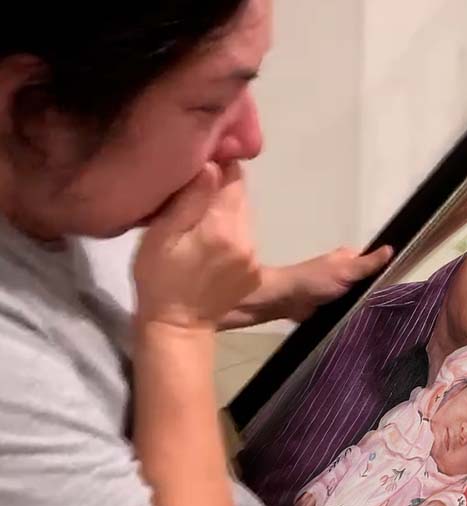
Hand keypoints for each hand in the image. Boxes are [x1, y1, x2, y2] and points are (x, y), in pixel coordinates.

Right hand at [135, 162, 261, 331]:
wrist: (177, 328)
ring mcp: (255, 257)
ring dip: (223, 213)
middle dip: (218, 190)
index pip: (233, 175)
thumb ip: (189, 199)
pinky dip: (229, 235)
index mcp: (224, 226)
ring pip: (242, 216)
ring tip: (197, 225)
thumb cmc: (159, 279)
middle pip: (240, 195)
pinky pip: (245, 238)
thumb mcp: (162, 234)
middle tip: (190, 199)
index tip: (195, 169)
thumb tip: (212, 164)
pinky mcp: (255, 272)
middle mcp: (248, 239)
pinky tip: (209, 248)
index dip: (216, 165)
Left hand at [282, 245, 393, 321]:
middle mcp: (345, 273)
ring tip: (383, 316)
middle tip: (392, 305)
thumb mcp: (346, 270)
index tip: (400, 284)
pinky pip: (349, 310)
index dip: (386, 271)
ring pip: (360, 298)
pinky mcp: (332, 307)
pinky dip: (355, 315)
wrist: (287, 300)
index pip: (374, 263)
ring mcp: (338, 291)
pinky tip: (366, 323)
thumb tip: (392, 249)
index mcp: (348, 259)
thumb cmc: (315, 281)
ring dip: (366, 306)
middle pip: (368, 282)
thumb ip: (368, 264)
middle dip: (376, 292)